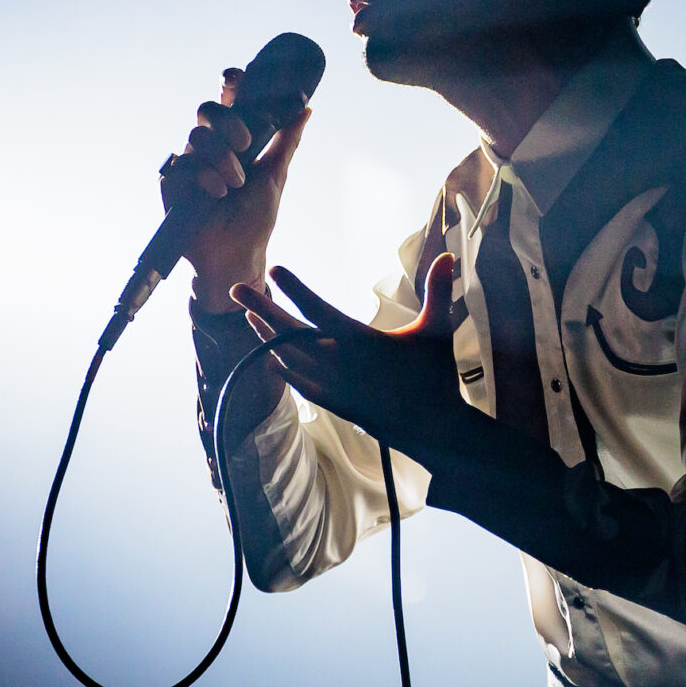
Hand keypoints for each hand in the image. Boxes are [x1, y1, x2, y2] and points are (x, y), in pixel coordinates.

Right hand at [160, 67, 309, 311]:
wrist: (237, 254)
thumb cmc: (255, 218)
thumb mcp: (275, 175)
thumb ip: (286, 141)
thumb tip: (306, 109)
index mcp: (233, 140)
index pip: (228, 100)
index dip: (230, 83)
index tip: (235, 77)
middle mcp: (209, 147)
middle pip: (207, 110)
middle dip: (229, 122)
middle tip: (247, 143)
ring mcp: (189, 164)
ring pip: (196, 137)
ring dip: (222, 159)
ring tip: (234, 184)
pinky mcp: (172, 184)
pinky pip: (181, 165)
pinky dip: (205, 178)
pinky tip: (216, 194)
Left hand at [231, 254, 467, 450]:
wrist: (432, 430)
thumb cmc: (434, 378)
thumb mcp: (437, 331)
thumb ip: (439, 292)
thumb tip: (449, 255)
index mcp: (360, 341)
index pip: (319, 309)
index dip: (295, 289)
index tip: (274, 270)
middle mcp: (338, 363)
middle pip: (290, 332)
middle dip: (262, 309)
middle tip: (236, 290)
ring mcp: (331, 386)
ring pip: (288, 357)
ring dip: (266, 336)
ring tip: (249, 316)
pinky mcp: (333, 402)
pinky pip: (298, 382)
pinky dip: (281, 367)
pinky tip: (269, 358)